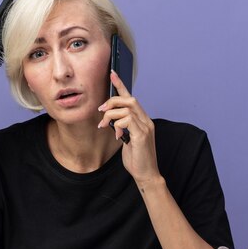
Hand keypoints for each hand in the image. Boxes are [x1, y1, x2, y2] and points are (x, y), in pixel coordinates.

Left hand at [97, 70, 160, 184]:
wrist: (146, 175)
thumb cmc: (137, 159)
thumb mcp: (127, 139)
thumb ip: (122, 128)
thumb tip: (111, 119)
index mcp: (143, 120)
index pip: (132, 98)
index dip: (121, 85)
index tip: (112, 74)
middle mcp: (146, 121)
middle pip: (129, 100)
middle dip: (112, 101)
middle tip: (101, 110)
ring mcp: (145, 128)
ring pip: (127, 108)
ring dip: (111, 114)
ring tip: (104, 125)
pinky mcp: (142, 135)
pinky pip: (127, 121)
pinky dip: (117, 125)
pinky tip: (116, 135)